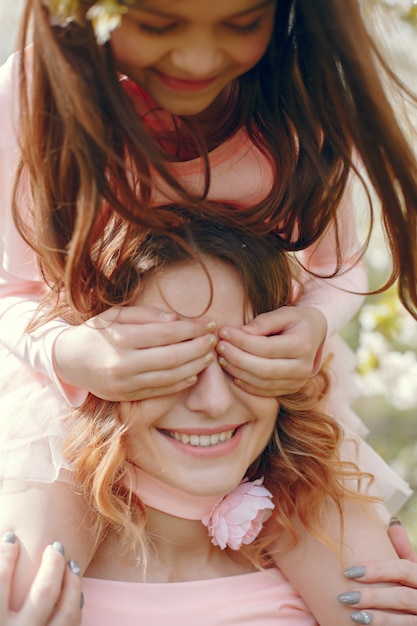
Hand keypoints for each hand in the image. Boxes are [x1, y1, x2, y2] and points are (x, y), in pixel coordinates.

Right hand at [0, 533, 81, 625]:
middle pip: (44, 591)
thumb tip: (5, 541)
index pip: (0, 579)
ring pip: (65, 613)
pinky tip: (76, 595)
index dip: (5, 553)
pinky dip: (75, 609)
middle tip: (55, 546)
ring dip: (73, 584)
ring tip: (71, 563)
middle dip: (53, 564)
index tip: (11, 537)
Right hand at [54, 305, 216, 400]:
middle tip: (215, 338)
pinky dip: (180, 384)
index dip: (193, 329)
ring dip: (195, 366)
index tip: (210, 323)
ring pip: (170, 377)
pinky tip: (194, 374)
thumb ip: (146, 315)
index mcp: (122, 339)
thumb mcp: (115, 316)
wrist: (69, 361)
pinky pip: (160, 391)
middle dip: (199, 347)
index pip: (167, 334)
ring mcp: (125, 384)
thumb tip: (176, 320)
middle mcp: (123, 363)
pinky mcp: (127, 397)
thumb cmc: (96, 333)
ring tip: (210, 354)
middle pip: (173, 357)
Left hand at [216, 306, 326, 395]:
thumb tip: (243, 333)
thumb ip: (264, 321)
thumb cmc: (295, 320)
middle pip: (264, 369)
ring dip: (238, 372)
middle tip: (220, 347)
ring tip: (223, 358)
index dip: (242, 342)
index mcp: (302, 345)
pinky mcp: (291, 389)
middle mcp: (303, 368)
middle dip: (237, 358)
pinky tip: (233, 372)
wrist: (314, 334)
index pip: (266, 347)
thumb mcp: (284, 313)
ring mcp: (298, 382)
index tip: (224, 332)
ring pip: (262, 382)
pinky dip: (247, 384)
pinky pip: (265, 392)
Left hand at [337, 522, 416, 623]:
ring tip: (351, 613)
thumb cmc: (413, 590)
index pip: (403, 569)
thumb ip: (404, 551)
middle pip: (402, 596)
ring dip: (376, 616)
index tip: (348, 572)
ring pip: (403, 618)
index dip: (376, 569)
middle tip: (344, 596)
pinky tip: (363, 624)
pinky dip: (383, 625)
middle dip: (372, 596)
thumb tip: (394, 524)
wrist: (416, 613)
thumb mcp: (413, 572)